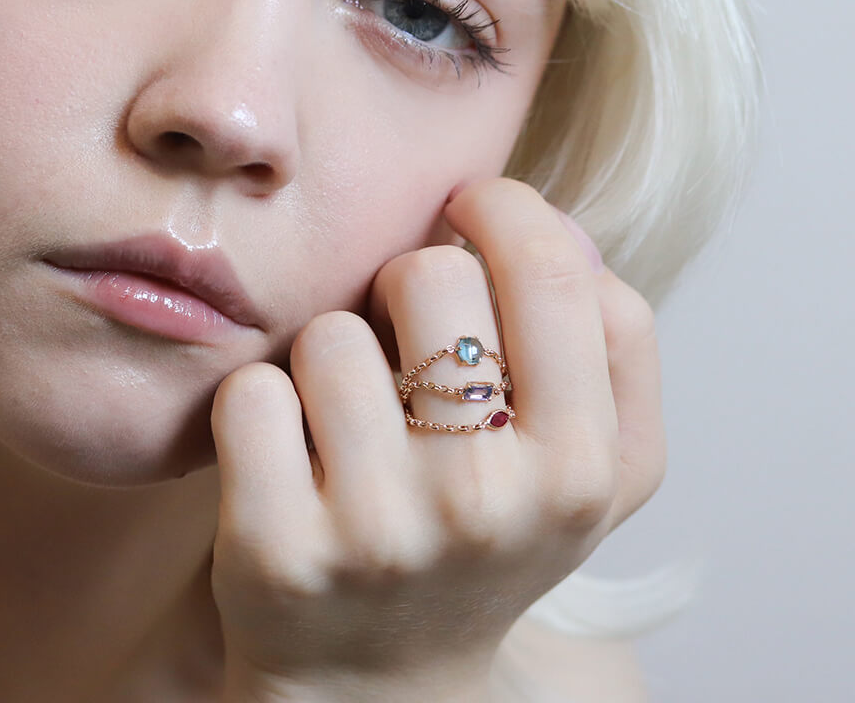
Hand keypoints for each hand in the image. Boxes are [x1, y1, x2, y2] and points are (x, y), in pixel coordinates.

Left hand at [209, 179, 665, 702]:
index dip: (504, 208)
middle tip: (403, 333)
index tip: (467, 208)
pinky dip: (260, 405)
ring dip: (328, 355)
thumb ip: (612, 343)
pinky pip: (251, 394)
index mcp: (581, 466)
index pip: (554, 272)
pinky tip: (288, 454)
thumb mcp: (591, 465)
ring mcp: (379, 531)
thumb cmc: (484, 537)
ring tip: (347, 417)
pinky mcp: (278, 551)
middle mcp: (490, 502)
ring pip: (329, 333)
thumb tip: (556, 225)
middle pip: (430, 276)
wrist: (378, 681)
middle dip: (405, 281)